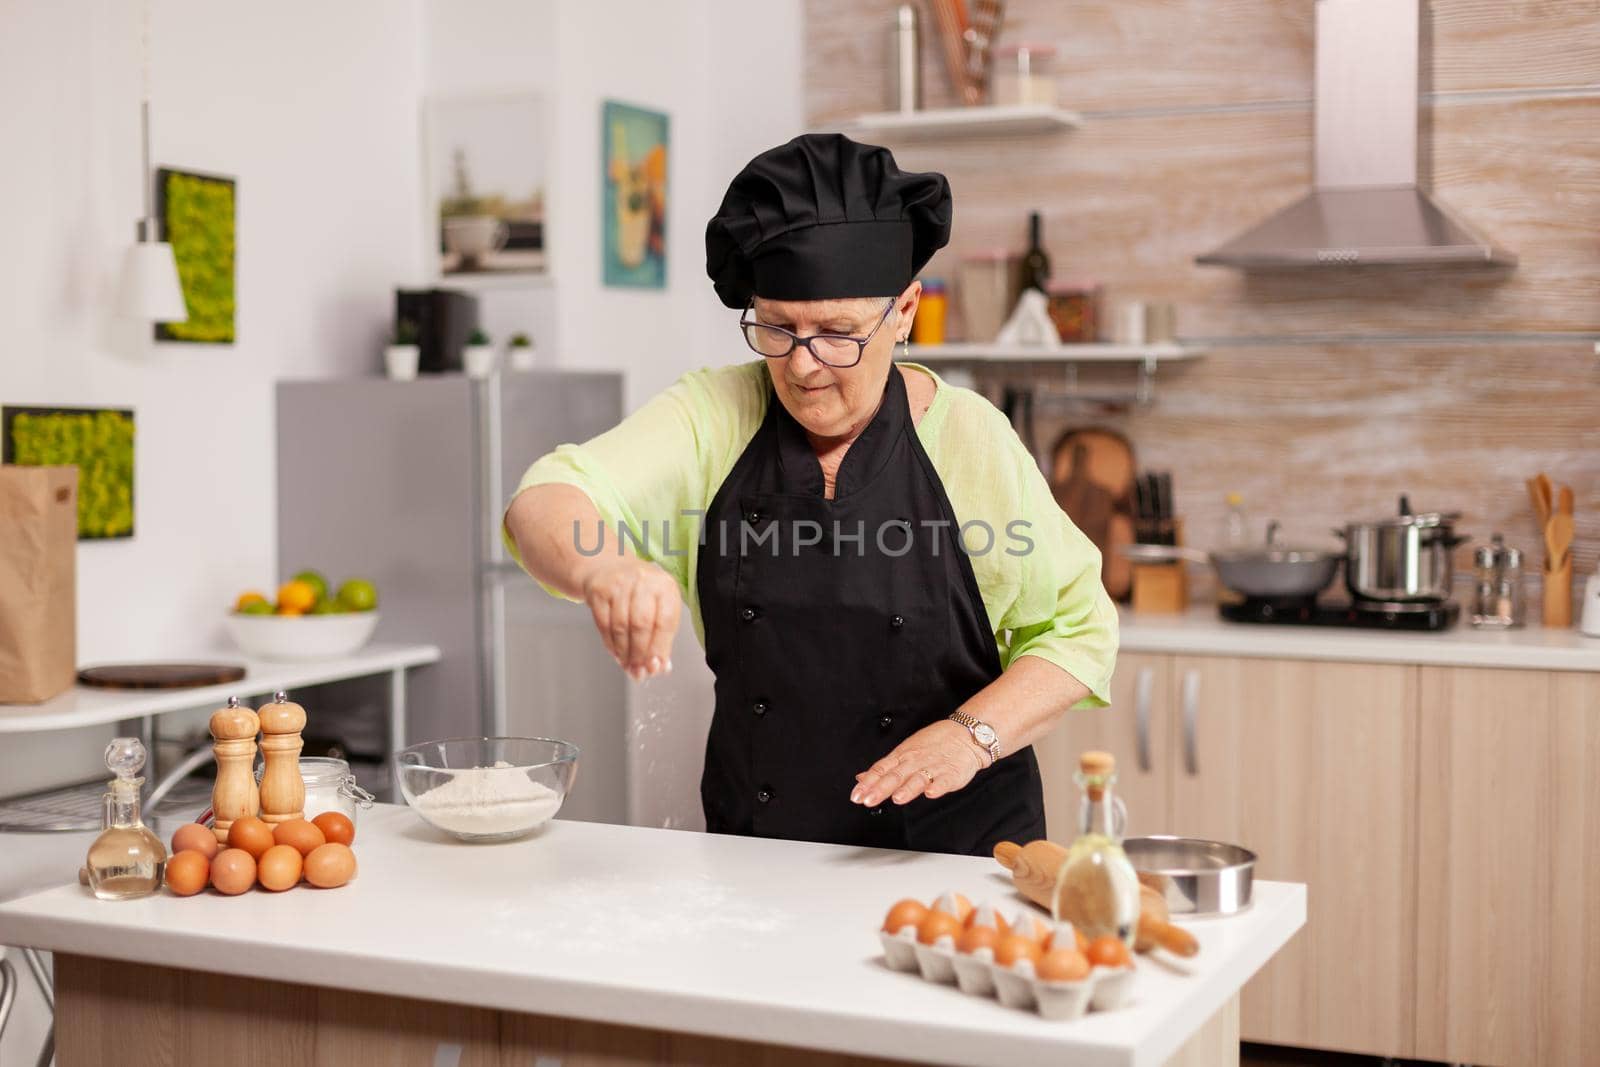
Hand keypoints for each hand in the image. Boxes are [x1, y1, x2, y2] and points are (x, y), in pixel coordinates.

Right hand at [579, 556, 680, 680]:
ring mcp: (619, 583)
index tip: (656, 667)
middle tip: (638, 671)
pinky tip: (616, 652)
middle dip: (640, 654)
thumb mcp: (659, 606)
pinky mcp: (599, 590)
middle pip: (641, 624)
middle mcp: (643, 580)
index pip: (665, 621)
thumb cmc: (641, 593)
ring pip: (620, 626)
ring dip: (624, 652)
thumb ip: (663, 636)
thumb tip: (660, 667)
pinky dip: (610, 643)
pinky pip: (603, 624)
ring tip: (628, 665)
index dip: (660, 648)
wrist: (609, 568)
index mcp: (665, 586)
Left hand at [850, 720, 983, 807]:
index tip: (856, 795)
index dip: (867, 782)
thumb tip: (862, 778)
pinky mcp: (951, 774)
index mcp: (902, 756)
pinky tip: (930, 793)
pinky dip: (937, 787)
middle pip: (895, 776)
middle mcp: (915, 762)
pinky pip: (944, 781)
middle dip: (880, 788)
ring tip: (897, 798)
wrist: (965, 736)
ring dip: (907, 789)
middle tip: (868, 799)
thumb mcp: (905, 751)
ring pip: (918, 779)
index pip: (881, 769)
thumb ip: (884, 768)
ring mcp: (933, 767)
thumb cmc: (934, 744)